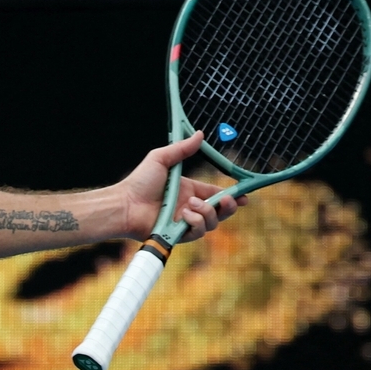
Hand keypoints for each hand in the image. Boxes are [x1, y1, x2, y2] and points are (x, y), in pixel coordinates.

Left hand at [117, 131, 245, 243]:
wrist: (125, 203)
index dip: (232, 196)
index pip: (215, 194)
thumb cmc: (139, 182)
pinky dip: (196, 222)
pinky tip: (184, 214)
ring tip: (191, 204)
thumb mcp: (161, 159)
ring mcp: (185, 222)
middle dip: (229, 207)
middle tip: (229, 201)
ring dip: (207, 212)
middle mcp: (189, 207)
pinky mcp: (180, 235)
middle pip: (220, 212)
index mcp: (188, 191)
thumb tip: (200, 134)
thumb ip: (182, 149)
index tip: (245, 195)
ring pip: (212, 222)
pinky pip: (199, 232)